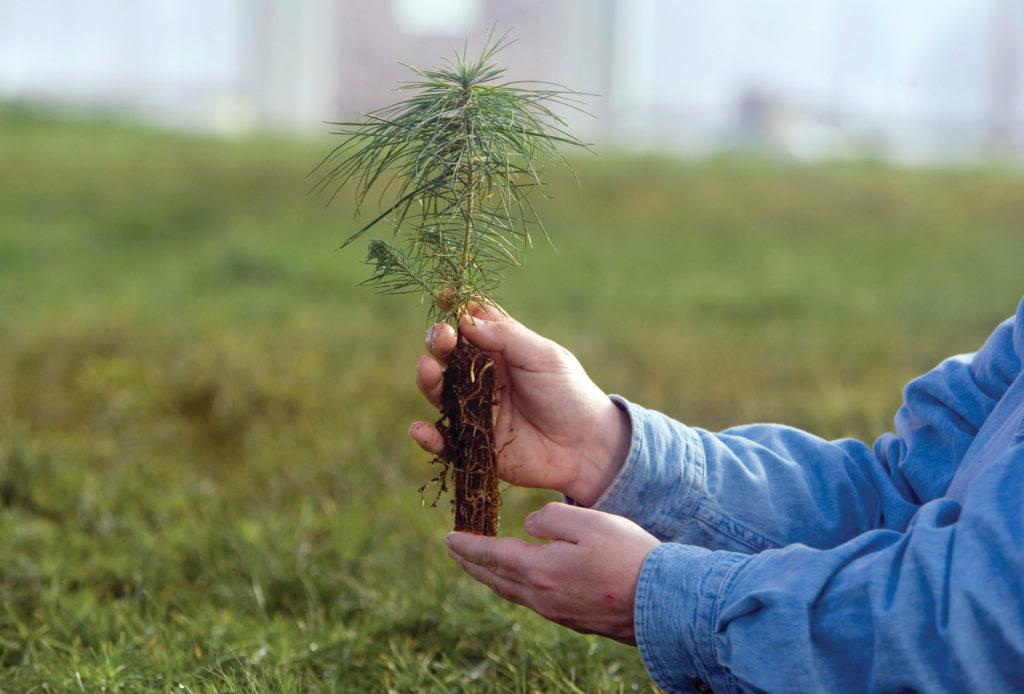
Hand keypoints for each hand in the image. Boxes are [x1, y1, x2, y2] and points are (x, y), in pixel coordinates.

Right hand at [409, 303, 629, 505]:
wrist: (587, 446)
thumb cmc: (569, 393)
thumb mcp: (543, 356)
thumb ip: (505, 337)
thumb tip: (465, 320)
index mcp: (500, 351)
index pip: (469, 327)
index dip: (456, 316)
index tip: (448, 308)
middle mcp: (482, 378)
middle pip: (448, 357)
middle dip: (438, 344)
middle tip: (440, 339)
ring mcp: (475, 411)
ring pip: (441, 394)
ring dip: (429, 381)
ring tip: (427, 369)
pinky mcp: (474, 445)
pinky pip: (446, 442)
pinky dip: (430, 438)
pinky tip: (420, 430)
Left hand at [445, 502, 659, 643]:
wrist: (664, 602)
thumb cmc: (628, 555)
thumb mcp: (588, 522)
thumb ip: (551, 518)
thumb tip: (529, 525)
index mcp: (540, 570)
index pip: (492, 555)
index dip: (468, 546)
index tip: (448, 538)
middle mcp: (542, 597)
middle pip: (495, 579)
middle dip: (472, 564)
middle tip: (454, 551)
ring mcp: (558, 613)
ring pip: (513, 593)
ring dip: (492, 577)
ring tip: (482, 565)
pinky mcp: (575, 619)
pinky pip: (533, 601)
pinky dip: (516, 587)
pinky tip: (523, 582)